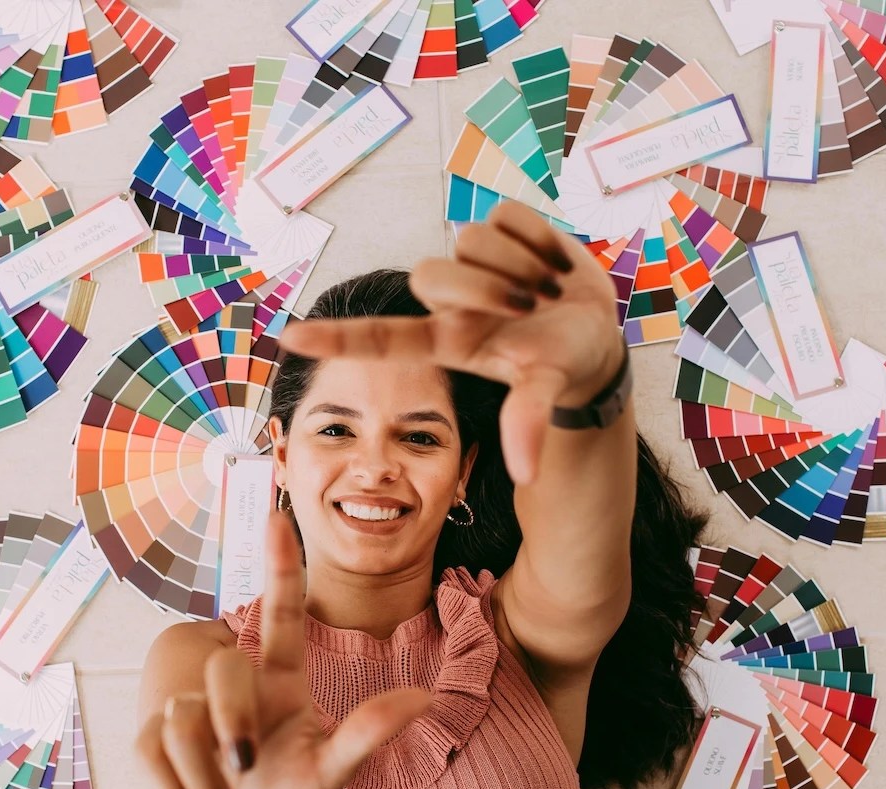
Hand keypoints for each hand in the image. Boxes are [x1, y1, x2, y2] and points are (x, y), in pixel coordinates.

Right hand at [135, 513, 432, 788]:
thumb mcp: (331, 775)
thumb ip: (368, 734)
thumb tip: (425, 697)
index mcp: (282, 682)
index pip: (283, 613)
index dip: (281, 565)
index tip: (279, 516)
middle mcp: (236, 685)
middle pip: (225, 671)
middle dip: (232, 726)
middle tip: (243, 772)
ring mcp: (190, 707)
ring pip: (186, 715)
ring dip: (206, 770)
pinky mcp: (151, 738)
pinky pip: (155, 745)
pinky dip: (177, 784)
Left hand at [277, 201, 624, 484]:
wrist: (596, 332)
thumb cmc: (557, 364)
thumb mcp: (543, 390)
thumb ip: (528, 421)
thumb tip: (527, 474)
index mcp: (447, 340)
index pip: (380, 340)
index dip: (337, 339)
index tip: (289, 338)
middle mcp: (450, 301)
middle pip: (430, 274)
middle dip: (485, 288)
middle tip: (530, 306)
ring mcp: (472, 262)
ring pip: (473, 240)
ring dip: (520, 265)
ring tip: (547, 290)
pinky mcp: (499, 227)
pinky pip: (508, 216)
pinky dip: (539, 239)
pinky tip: (553, 264)